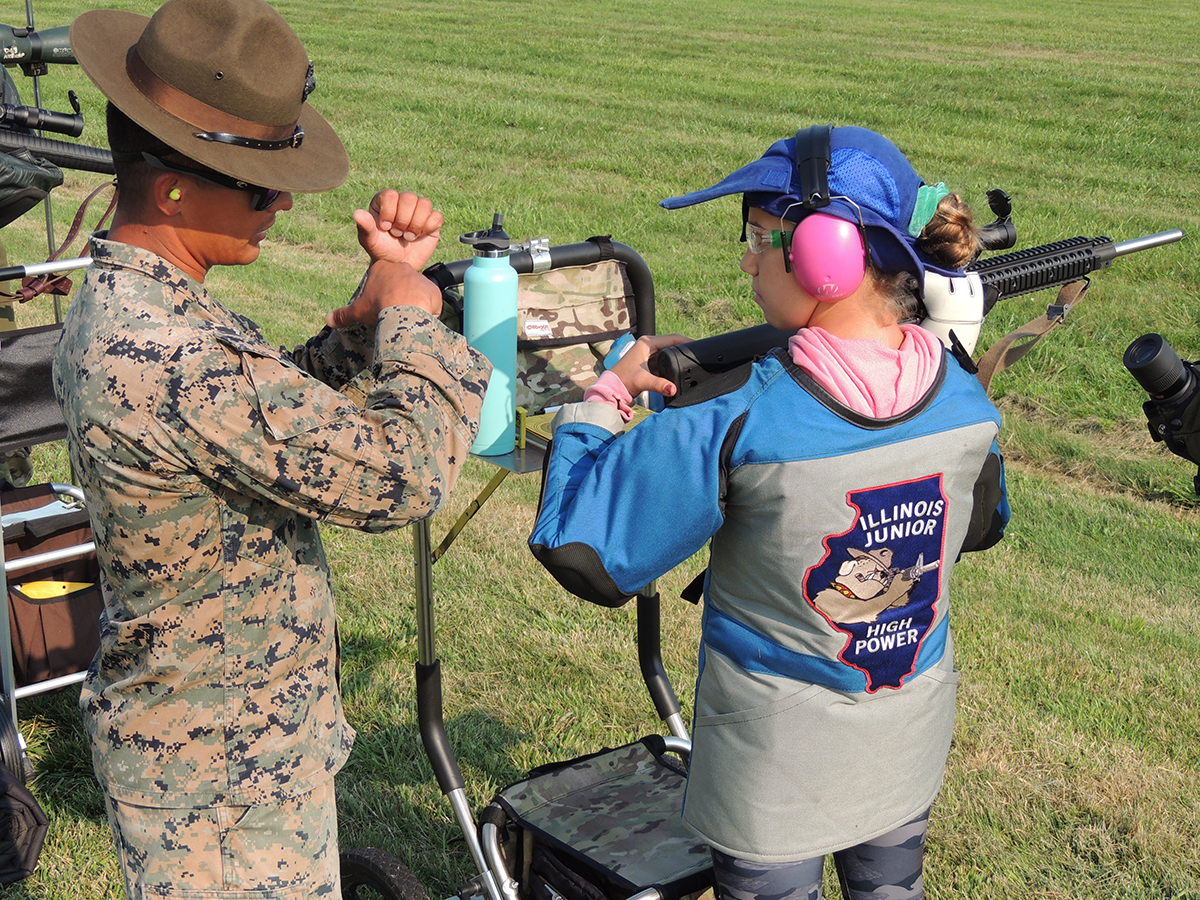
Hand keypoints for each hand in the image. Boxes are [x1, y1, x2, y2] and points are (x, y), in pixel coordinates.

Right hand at [326, 260, 441, 328]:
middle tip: (394, 311)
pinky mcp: (433, 288)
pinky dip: (427, 310)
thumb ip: (343, 314)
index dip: (381, 293)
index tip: (381, 304)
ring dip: (414, 303)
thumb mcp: (357, 311)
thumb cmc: (380, 307)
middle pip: (400, 283)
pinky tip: (421, 318)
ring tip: (408, 317)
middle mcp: (402, 268)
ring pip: (416, 292)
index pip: (382, 278)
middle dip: (398, 296)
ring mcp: (419, 276)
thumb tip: (328, 320)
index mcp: (382, 268)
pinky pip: (431, 300)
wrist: (404, 310)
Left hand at [354, 190, 442, 269]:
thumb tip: (357, 213)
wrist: (398, 265)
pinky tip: (420, 236)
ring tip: (408, 237)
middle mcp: (402, 202)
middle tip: (398, 234)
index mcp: (385, 201)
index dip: (389, 212)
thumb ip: (365, 227)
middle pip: (409, 197)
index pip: (390, 194)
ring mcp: (419, 211)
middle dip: (403, 220)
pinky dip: (428, 228)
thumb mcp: (370, 241)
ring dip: (416, 224)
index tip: (385, 228)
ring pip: (425, 204)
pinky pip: (436, 217)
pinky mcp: (432, 221)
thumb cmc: (382, 251)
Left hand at [609, 333, 691, 398]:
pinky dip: (672, 364)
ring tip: (691, 361)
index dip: (686, 342)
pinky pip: (665, 360)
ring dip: (678, 357)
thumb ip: (659, 384)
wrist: (613, 389)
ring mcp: (649, 353)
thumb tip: (673, 389)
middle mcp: (648, 345)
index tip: (698, 347)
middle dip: (684, 349)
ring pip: (669, 352)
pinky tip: (680, 368)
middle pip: (672, 343)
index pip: (672, 338)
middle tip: (696, 355)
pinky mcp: (650, 362)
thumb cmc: (622, 380)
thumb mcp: (643, 380)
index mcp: (647, 343)